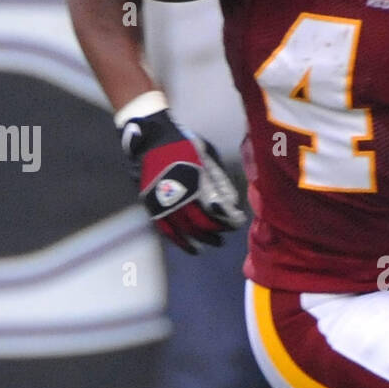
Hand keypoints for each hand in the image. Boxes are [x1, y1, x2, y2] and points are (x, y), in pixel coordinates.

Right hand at [120, 108, 245, 253]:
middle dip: (216, 231)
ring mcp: (162, 203)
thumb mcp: (205, 157)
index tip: (238, 222)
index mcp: (192, 183)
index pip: (213, 211)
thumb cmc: (182, 146)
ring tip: (213, 244)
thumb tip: (232, 203)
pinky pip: (166, 230)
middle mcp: (176, 196)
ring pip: (184, 230)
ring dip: (201, 239)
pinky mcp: (151, 206)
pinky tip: (192, 248)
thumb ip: (218, 180)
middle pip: (200, 223)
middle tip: (226, 235)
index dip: (227, 219)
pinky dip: (180, 241)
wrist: (150, 139)